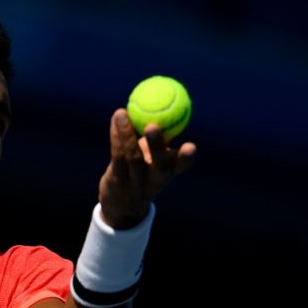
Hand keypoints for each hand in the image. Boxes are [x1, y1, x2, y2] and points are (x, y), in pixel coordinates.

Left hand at [98, 108, 196, 228]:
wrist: (121, 205)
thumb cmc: (143, 171)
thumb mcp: (155, 157)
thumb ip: (162, 135)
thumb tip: (165, 102)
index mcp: (169, 173)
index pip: (181, 167)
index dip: (186, 158)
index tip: (190, 146)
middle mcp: (155, 181)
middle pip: (158, 166)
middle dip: (157, 146)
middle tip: (152, 126)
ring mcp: (135, 185)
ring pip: (131, 159)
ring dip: (126, 135)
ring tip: (121, 113)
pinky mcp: (117, 183)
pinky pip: (116, 156)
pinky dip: (116, 136)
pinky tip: (116, 120)